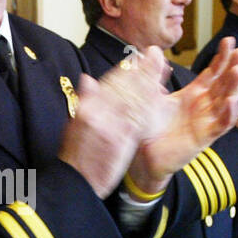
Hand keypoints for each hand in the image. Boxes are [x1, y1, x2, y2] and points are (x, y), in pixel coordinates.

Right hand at [59, 51, 168, 198]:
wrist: (75, 181)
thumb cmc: (75, 155)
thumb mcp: (72, 125)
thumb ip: (84, 101)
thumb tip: (87, 79)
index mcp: (86, 108)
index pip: (110, 82)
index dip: (128, 69)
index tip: (140, 58)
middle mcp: (97, 113)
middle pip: (126, 86)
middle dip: (144, 70)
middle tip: (158, 56)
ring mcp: (110, 126)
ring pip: (136, 99)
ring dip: (152, 84)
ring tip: (165, 72)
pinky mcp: (122, 140)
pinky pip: (141, 120)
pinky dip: (153, 108)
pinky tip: (163, 100)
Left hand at [126, 39, 237, 192]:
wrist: (143, 152)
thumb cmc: (149, 126)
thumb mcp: (150, 95)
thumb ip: (154, 73)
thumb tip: (154, 50)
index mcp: (194, 93)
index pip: (213, 72)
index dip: (222, 57)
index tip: (229, 40)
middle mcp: (204, 105)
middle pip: (224, 83)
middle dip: (234, 66)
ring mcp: (206, 120)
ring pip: (227, 101)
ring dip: (234, 86)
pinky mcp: (204, 137)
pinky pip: (221, 125)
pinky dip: (228, 114)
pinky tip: (232, 102)